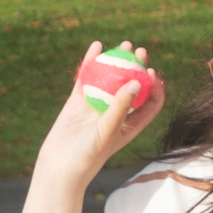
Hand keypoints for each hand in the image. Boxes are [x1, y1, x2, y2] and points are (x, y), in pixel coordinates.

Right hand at [35, 40, 160, 180]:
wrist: (57, 167)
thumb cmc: (87, 156)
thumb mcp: (107, 132)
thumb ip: (121, 107)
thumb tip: (137, 81)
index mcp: (130, 125)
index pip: (151, 103)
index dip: (155, 86)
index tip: (152, 72)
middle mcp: (116, 113)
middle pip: (133, 85)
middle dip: (139, 67)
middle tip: (140, 52)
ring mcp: (97, 105)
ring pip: (111, 78)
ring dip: (118, 60)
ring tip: (124, 44)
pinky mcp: (78, 100)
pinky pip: (88, 77)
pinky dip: (92, 61)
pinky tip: (96, 46)